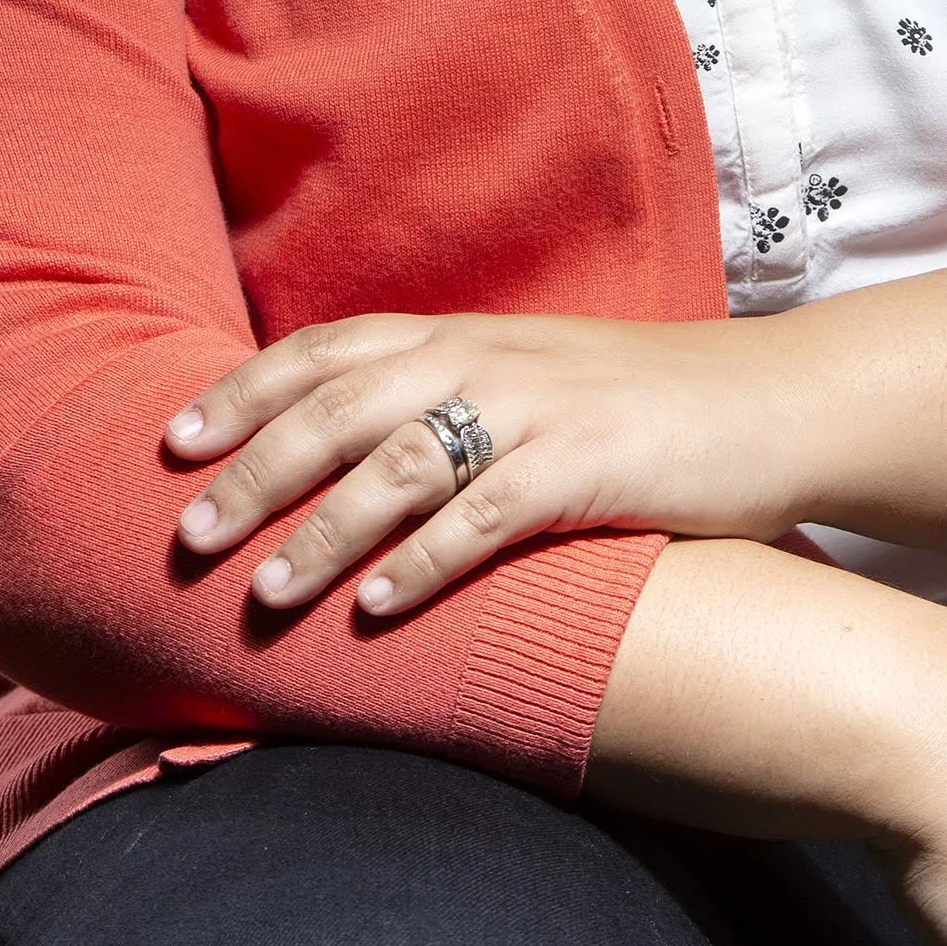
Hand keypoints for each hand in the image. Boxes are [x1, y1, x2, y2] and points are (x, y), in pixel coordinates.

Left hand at [165, 261, 946, 612]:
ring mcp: (542, 409)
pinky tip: (381, 612)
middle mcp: (492, 357)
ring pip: (404, 461)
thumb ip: (447, 403)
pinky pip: (492, 515)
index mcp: (469, 334)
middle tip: (184, 532)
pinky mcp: (595, 466)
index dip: (245, 390)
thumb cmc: (642, 407)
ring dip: (325, 528)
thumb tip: (344, 456)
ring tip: (262, 593)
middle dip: (255, 467)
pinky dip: (430, 561)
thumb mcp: (532, 382)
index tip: (170, 439)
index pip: (330, 347)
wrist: (777, 403)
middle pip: (344, 403)